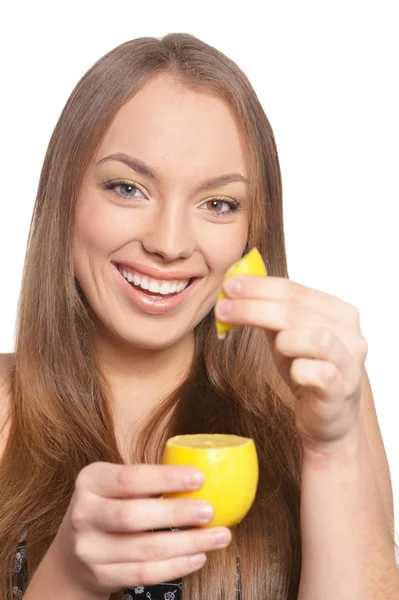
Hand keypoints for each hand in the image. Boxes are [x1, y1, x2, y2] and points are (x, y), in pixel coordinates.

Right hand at [51, 462, 231, 595]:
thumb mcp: (114, 485)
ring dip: (188, 543)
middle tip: (210, 510)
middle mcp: (84, 514)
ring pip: (144, 549)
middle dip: (177, 513)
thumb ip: (146, 480)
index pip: (130, 478)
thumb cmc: (108, 506)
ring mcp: (89, 548)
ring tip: (218, 536)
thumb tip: (199, 476)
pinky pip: (144, 573)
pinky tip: (199, 556)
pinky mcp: (100, 575)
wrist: (72, 551)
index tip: (200, 477)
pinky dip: (176, 566)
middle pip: (134, 516)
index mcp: (91, 481)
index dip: (167, 478)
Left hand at [215, 275, 367, 452]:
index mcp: (339, 312)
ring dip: (284, 340)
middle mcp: (351, 334)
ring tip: (275, 349)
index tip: (230, 284)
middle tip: (224, 308)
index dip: (260, 286)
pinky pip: (319, 373)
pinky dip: (299, 370)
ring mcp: (349, 363)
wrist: (328, 418)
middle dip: (255, 308)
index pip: (296, 290)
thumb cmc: (307, 370)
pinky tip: (293, 373)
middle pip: (298, 312)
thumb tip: (235, 289)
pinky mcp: (341, 390)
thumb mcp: (285, 336)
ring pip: (316, 338)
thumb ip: (267, 312)